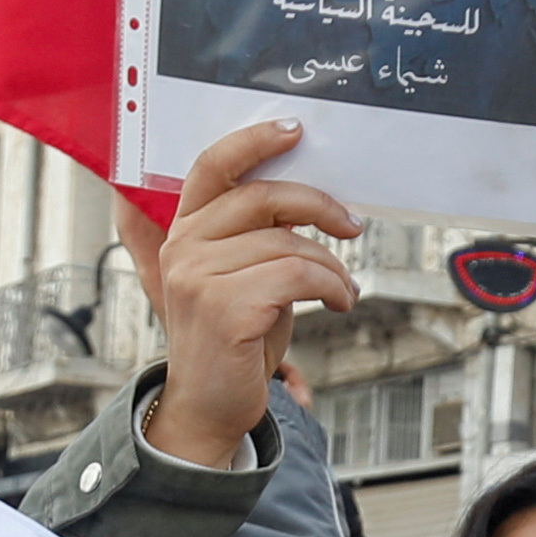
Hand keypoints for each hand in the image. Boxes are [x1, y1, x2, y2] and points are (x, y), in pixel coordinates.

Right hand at [141, 121, 358, 470]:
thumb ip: (260, 236)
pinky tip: (338, 303)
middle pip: (262, 197)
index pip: (211, 167)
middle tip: (352, 225)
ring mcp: (198, 278)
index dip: (253, 142)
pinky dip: (331, 287)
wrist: (212, 406)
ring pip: (288, 243)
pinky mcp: (224, 309)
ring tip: (343, 289)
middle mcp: (183, 249)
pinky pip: (297, 276)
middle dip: (319, 205)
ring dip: (332, 266)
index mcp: (184, 232)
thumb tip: (315, 201)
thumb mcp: (244, 277)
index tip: (295, 130)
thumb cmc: (236, 340)